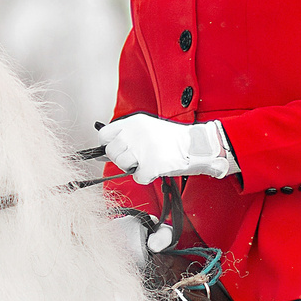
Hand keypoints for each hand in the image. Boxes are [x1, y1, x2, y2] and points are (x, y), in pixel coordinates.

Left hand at [102, 114, 238, 184]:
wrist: (196, 145)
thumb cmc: (172, 139)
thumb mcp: (146, 129)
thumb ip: (127, 136)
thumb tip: (104, 152)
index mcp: (133, 122)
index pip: (104, 135)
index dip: (108, 146)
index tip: (115, 150)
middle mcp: (135, 133)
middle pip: (112, 152)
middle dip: (122, 159)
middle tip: (137, 158)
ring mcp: (142, 149)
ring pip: (122, 165)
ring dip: (134, 168)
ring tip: (148, 162)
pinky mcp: (151, 164)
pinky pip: (138, 177)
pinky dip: (146, 177)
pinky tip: (156, 169)